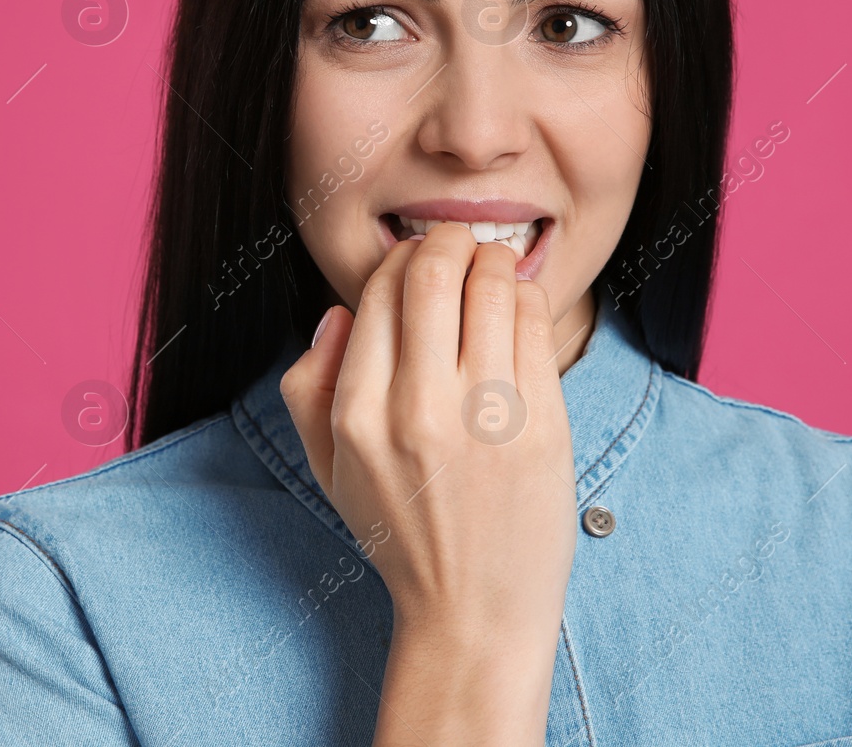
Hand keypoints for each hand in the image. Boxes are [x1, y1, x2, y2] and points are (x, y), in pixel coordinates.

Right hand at [280, 223, 577, 742]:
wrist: (472, 612)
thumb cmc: (401, 533)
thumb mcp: (327, 467)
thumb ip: (309, 385)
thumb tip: (337, 313)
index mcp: (358, 414)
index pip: (377, 292)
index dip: (399, 259)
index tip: (413, 259)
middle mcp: (418, 410)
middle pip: (433, 272)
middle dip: (447, 240)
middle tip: (457, 244)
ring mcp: (486, 417)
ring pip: (493, 286)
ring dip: (493, 261)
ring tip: (493, 268)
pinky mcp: (542, 426)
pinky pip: (536, 325)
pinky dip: (528, 299)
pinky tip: (519, 309)